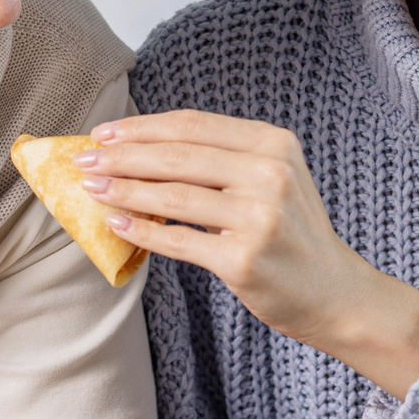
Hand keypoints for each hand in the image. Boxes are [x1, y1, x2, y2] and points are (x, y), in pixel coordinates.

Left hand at [80, 110, 418, 396]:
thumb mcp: (272, 180)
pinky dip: (144, 232)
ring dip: (124, 191)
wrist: (334, 293)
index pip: (193, 125)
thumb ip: (221, 161)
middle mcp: (270, 174)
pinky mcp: (245, 259)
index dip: (142, 127)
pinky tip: (117, 225)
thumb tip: (141, 150)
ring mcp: (259, 217)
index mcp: (274, 144)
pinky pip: (180, 241)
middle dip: (122, 156)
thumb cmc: (292, 235)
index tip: (104, 132)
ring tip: (91, 188)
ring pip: (173, 196)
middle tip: (84, 159)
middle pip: (178, 156)